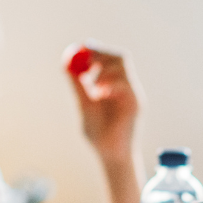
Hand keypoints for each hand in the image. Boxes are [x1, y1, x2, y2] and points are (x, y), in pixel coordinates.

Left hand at [66, 44, 139, 166]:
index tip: (82, 47)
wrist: (111, 155)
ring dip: (104, 70)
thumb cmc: (98, 135)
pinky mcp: (136, 103)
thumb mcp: (83, 106)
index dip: (97, 50)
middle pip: (119, 57)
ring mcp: (133, 94)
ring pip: (122, 66)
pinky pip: (124, 83)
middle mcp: (126, 86)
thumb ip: (78, 86)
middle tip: (87, 59)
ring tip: (94, 87)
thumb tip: (65, 65)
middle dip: (102, 54)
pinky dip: (109, 83)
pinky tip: (100, 95)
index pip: (109, 58)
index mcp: (113, 85)